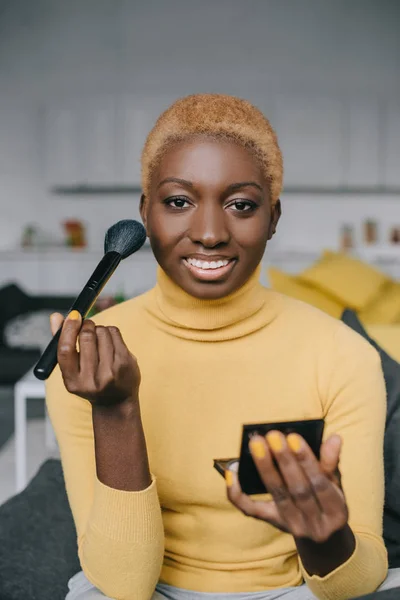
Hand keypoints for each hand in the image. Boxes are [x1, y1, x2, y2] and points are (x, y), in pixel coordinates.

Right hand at [50, 311, 140, 406]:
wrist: (116, 402)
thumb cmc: (89, 381)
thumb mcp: (72, 369)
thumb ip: (61, 342)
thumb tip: (56, 316)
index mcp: (73, 382)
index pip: (66, 350)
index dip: (68, 329)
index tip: (72, 316)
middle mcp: (92, 379)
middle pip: (86, 337)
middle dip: (86, 325)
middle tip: (86, 324)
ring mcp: (112, 372)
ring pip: (102, 332)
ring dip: (98, 329)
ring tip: (98, 339)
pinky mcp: (126, 363)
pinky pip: (115, 333)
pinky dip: (110, 331)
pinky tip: (109, 342)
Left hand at [226, 431, 347, 542]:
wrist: (321, 535)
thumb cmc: (326, 498)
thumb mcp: (336, 482)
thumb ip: (332, 461)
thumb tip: (334, 438)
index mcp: (337, 512)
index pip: (320, 484)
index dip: (306, 460)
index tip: (293, 436)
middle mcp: (316, 525)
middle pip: (297, 490)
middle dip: (283, 461)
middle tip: (272, 436)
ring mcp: (293, 526)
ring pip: (276, 495)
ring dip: (265, 467)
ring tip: (257, 444)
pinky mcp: (272, 523)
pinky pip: (251, 510)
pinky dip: (238, 492)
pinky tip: (232, 471)